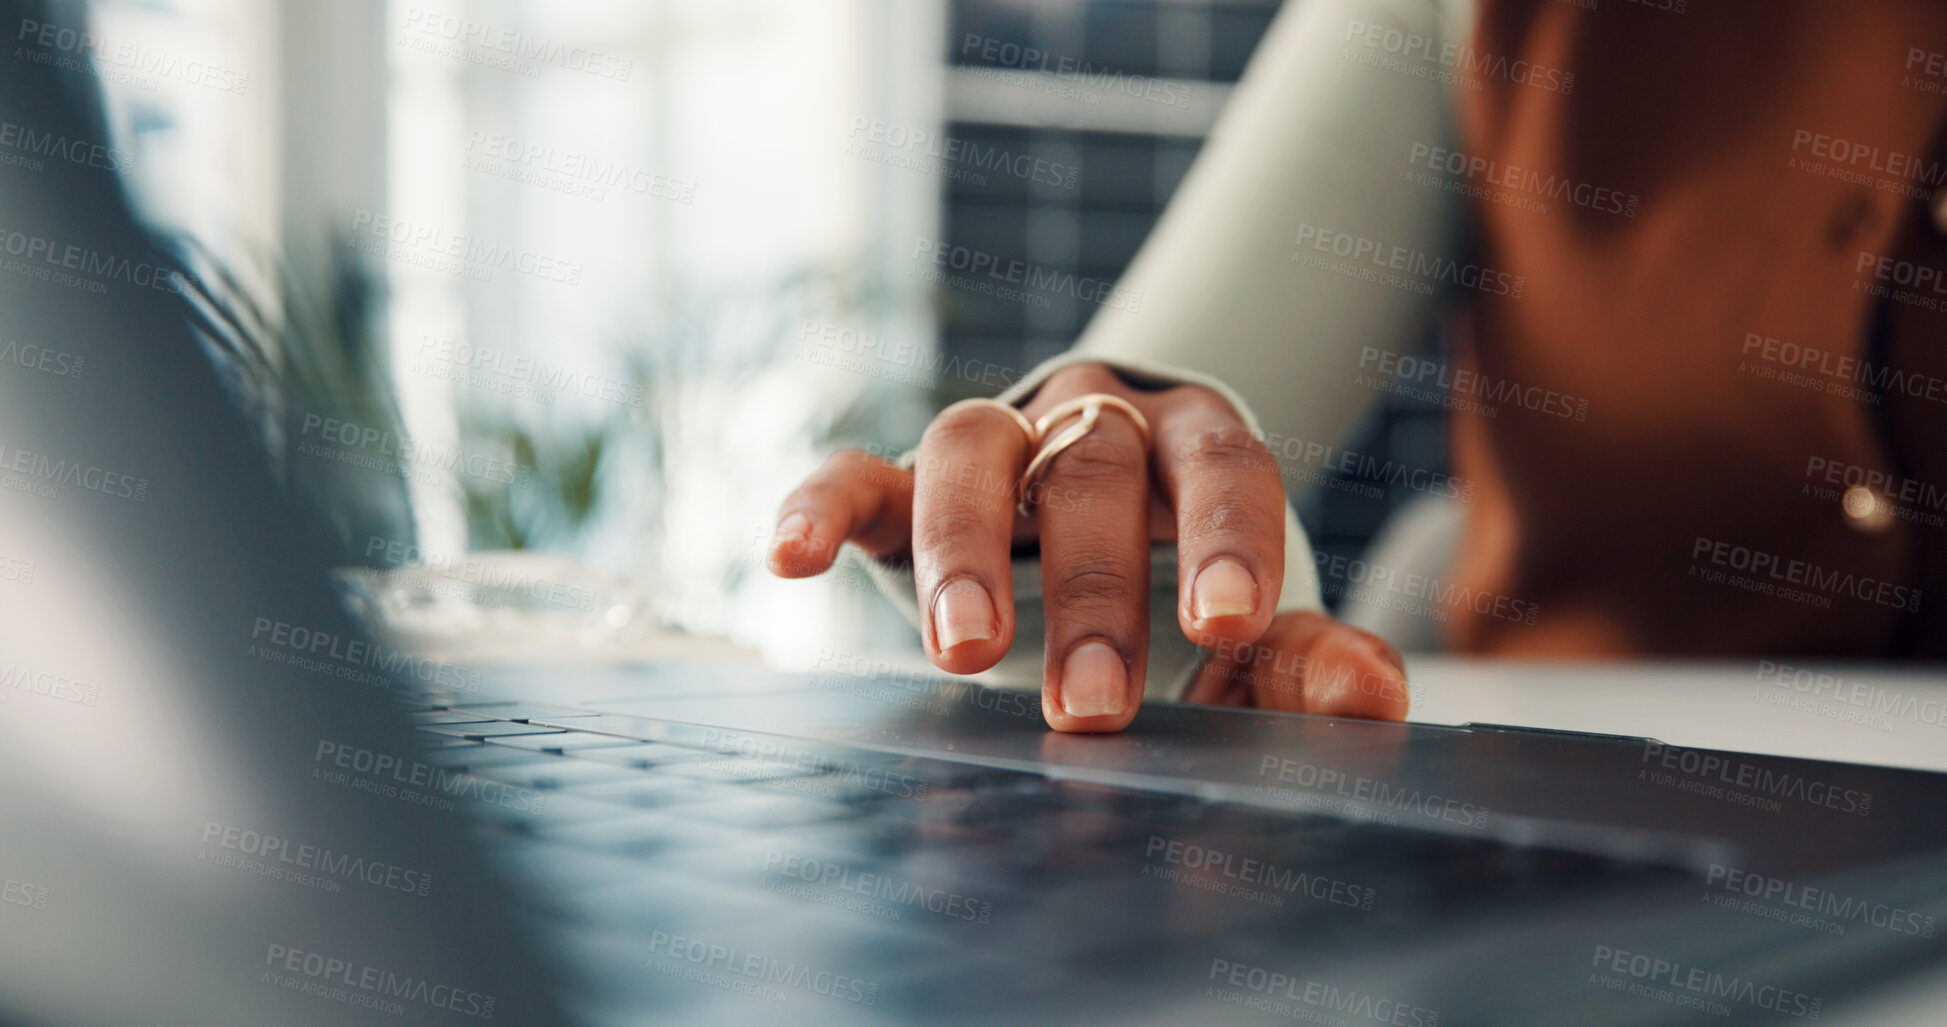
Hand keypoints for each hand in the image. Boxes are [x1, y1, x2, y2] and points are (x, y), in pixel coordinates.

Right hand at [767, 362, 1409, 731]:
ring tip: (960, 650)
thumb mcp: (1241, 629)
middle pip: (1094, 465)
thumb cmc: (1172, 587)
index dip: (1225, 538)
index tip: (1224, 628)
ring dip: (966, 548)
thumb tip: (1376, 695)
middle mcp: (1092, 419)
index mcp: (1195, 443)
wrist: (1082, 533)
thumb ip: (1301, 661)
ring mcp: (991, 442)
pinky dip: (819, 505)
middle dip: (1097, 587)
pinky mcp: (900, 483)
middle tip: (1094, 706)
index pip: (1224, 465)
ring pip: (969, 449)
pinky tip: (788, 559)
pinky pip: (853, 472)